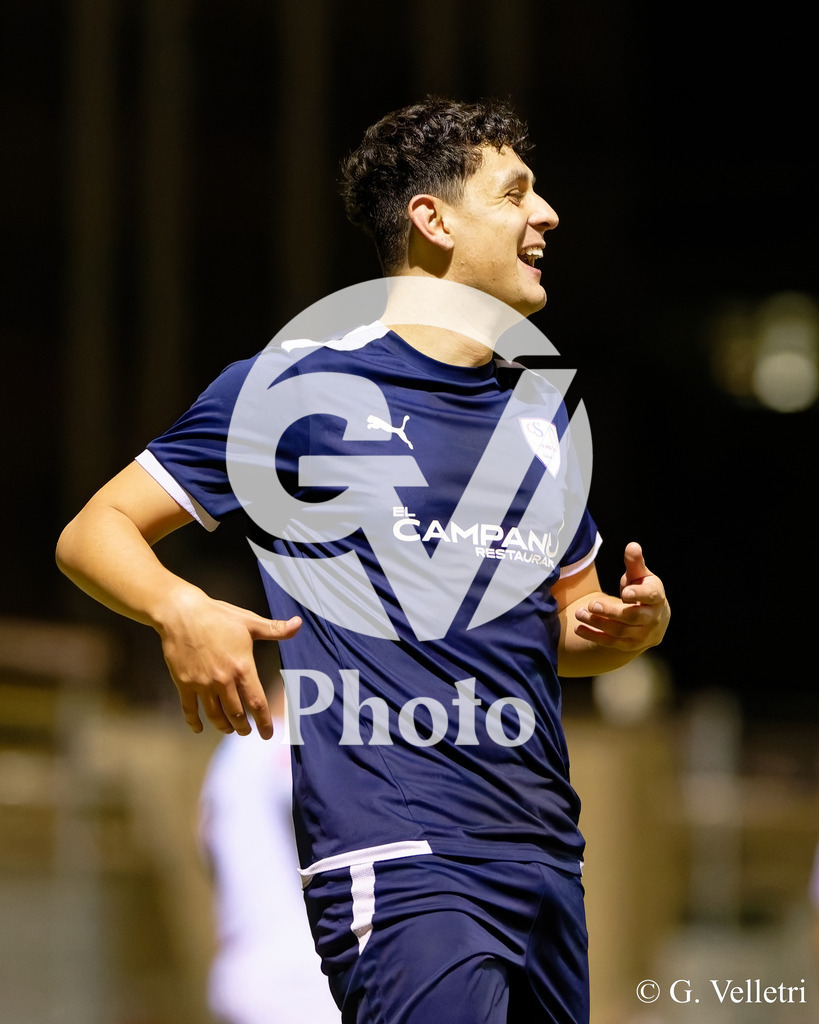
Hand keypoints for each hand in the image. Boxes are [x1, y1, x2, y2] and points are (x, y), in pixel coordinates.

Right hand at [155, 587, 300, 738]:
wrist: (181, 613)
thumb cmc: (218, 615)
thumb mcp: (250, 621)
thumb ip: (275, 629)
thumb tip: (298, 624)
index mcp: (242, 667)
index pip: (257, 702)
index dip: (264, 722)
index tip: (268, 734)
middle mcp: (222, 680)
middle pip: (236, 714)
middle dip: (243, 727)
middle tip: (247, 731)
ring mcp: (202, 684)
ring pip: (215, 715)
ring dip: (224, 726)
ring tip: (229, 730)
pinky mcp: (184, 683)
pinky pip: (189, 709)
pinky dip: (194, 722)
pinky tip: (199, 728)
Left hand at [574, 542, 669, 652]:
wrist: (654, 618)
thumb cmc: (643, 590)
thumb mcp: (641, 576)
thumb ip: (635, 563)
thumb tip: (632, 546)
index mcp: (656, 597)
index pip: (650, 596)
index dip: (639, 594)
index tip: (625, 591)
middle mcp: (652, 618)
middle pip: (632, 616)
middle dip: (611, 611)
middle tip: (591, 604)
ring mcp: (642, 634)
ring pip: (619, 631)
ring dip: (597, 623)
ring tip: (579, 613)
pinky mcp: (630, 645)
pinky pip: (611, 642)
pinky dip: (594, 636)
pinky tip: (579, 629)